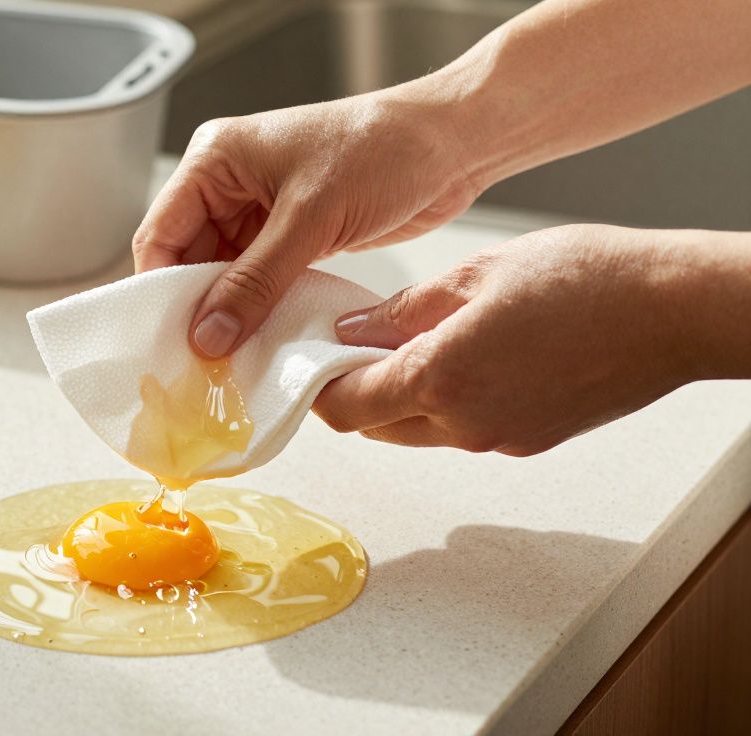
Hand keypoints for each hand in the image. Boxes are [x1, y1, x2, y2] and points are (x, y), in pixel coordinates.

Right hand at [132, 92, 481, 357]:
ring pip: (224, 274)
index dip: (161, 289)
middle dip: (196, 308)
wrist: (452, 145)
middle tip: (201, 362)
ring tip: (232, 359)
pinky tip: (263, 340)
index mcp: (215, 159)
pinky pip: (259, 279)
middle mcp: (229, 182)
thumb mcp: (310, 219)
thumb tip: (207, 336)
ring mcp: (260, 208)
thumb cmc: (383, 152)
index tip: (170, 342)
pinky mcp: (292, 232)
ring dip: (230, 313)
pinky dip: (259, 308)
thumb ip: (255, 281)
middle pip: (187, 259)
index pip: (161, 234)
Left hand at [313, 225, 750, 455]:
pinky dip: (447, 400)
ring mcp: (498, 439)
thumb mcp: (475, 275)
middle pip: (375, 427)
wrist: (674, 309)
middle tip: (359, 343)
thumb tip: (352, 331)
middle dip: (356, 391)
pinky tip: (469, 353)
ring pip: (418, 429)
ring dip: (402, 396)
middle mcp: (464, 424)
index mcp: (439, 379)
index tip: (314, 356)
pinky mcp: (528, 440)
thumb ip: (402, 311)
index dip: (319, 385)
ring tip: (420, 339)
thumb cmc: (585, 278)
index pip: (345, 408)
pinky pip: (463, 429)